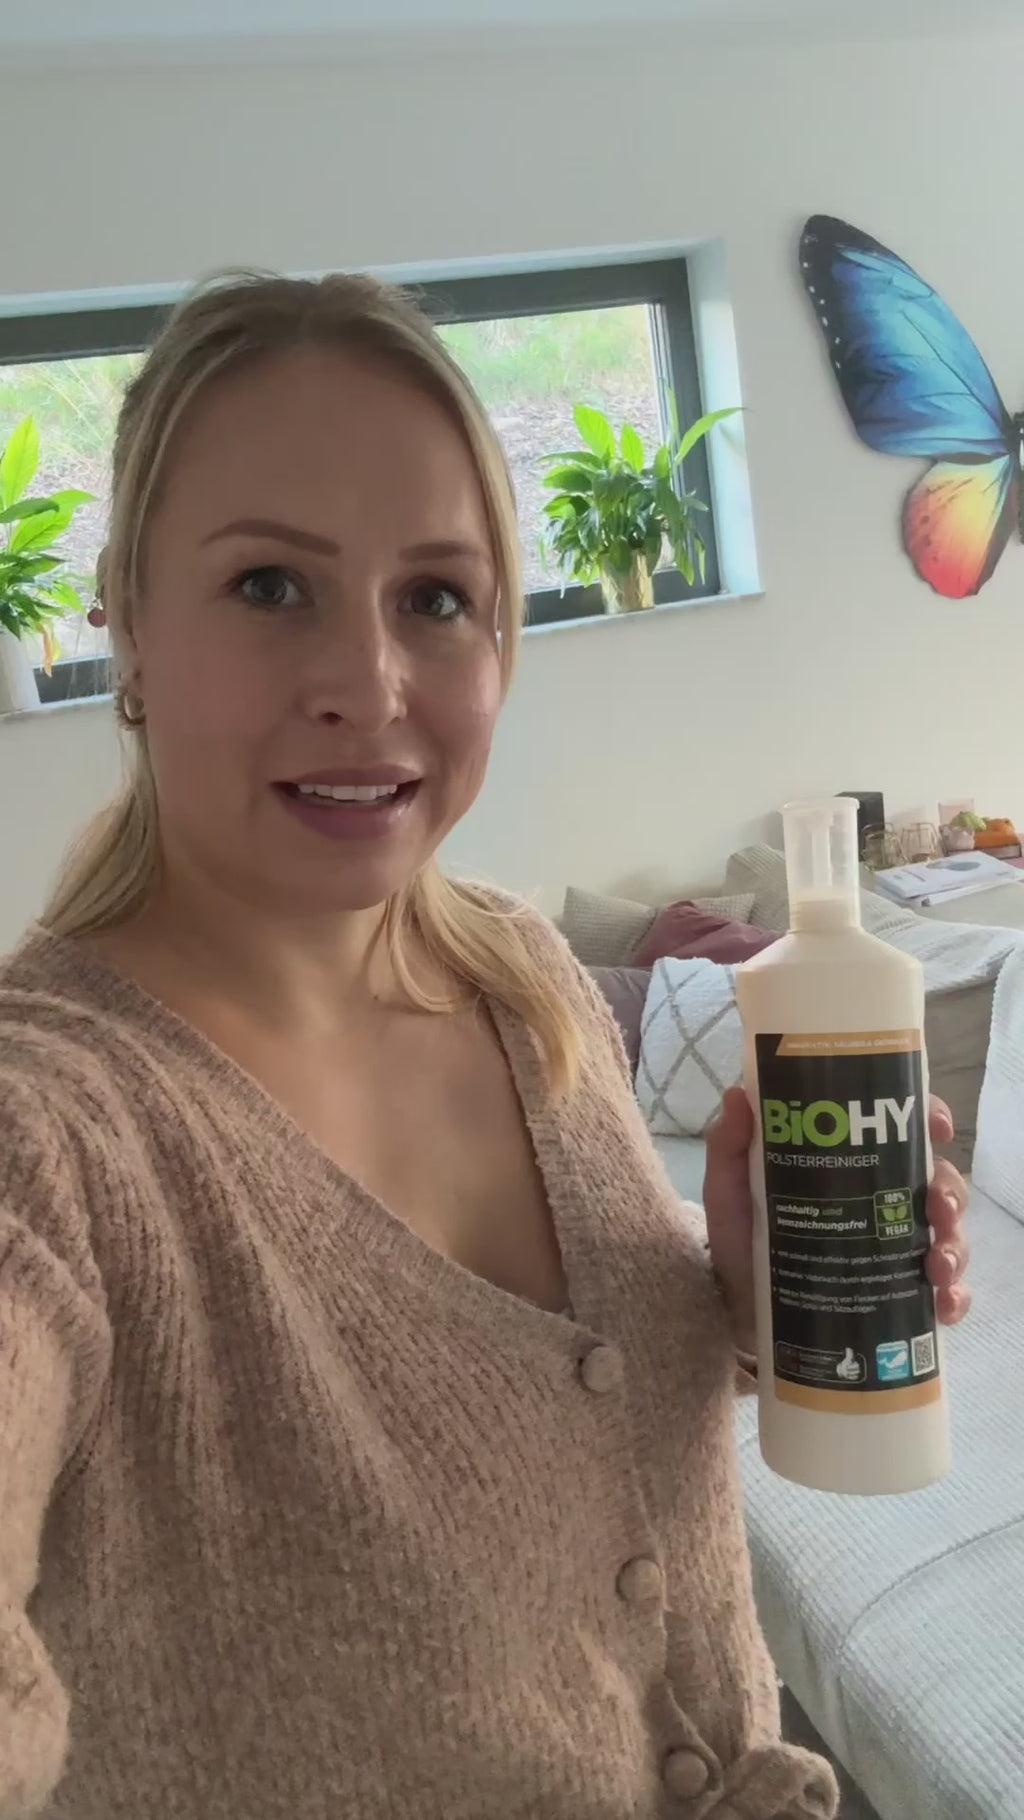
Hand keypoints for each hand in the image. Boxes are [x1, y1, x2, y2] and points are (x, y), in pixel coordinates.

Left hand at [703, 1087, 971, 1354]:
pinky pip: (943, 1293)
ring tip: (937, 1266)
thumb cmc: (740, 1236)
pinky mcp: (899, 1293)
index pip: (901, 1130)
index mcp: (851, 1162)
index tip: (937, 1129)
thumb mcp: (729, 1187)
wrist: (737, 1307)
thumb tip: (737, 1094)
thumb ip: (730, 1144)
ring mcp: (896, 1247)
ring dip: (954, 1246)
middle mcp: (883, 1198)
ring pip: (948, 1235)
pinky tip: (944, 1304)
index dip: (928, 1120)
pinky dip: (954, 1297)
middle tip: (939, 1209)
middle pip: (937, 1182)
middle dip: (948, 1193)